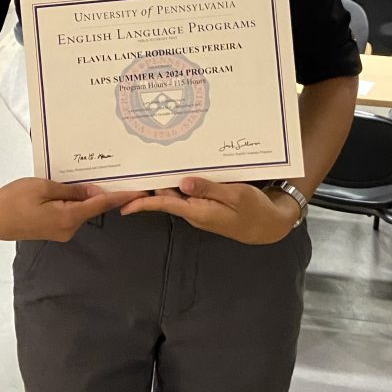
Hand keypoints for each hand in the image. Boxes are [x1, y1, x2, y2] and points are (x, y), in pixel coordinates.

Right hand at [0, 177, 146, 241]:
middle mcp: (68, 229)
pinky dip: (76, 202)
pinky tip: (73, 189)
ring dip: (87, 196)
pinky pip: (71, 213)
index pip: (100, 205)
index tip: (140, 191)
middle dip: (104, 192)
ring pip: (82, 210)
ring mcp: (61, 231)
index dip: (121, 197)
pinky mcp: (54, 229)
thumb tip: (94, 192)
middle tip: (120, 174)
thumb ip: (72, 190)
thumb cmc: (13, 199)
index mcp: (67, 218)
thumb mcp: (43, 187)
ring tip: (91, 178)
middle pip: (93, 207)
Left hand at [120, 177, 300, 243]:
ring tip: (145, 165)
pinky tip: (174, 171)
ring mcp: (200, 209)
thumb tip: (182, 183)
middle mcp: (194, 212)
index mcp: (198, 211)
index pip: (163, 205)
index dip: (142, 202)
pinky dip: (177, 183)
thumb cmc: (254, 210)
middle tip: (129, 170)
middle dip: (147, 187)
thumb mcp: (235, 195)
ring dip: (161, 183)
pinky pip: (186, 194)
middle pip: (165, 198)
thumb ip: (208, 188)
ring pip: (174, 195)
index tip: (123, 202)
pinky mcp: (206, 205)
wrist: (268, 226)